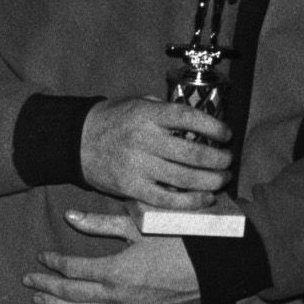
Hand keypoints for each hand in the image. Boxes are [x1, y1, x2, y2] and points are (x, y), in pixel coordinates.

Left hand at [27, 209, 204, 303]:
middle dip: (46, 287)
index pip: (72, 269)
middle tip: (27, 281)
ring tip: (40, 301)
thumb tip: (69, 216)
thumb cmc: (184, 238)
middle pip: (72, 295)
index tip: (40, 256)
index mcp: (117, 271)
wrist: (224, 265)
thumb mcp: (142, 224)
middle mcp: (120, 297)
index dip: (53, 263)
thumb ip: (101, 223)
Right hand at [79, 97, 231, 210]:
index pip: (188, 118)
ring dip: (211, 181)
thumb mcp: (137, 103)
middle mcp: (143, 139)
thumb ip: (165, 109)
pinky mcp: (130, 187)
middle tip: (228, 161)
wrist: (75, 142)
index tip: (226, 134)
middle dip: (219, 159)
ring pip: (185, 178)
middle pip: (193, 153)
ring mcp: (136, 165)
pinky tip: (204, 198)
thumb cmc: (112, 121)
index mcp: (146, 114)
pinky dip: (190, 201)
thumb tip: (200, 121)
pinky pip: (167, 199)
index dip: (213, 127)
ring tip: (222, 179)